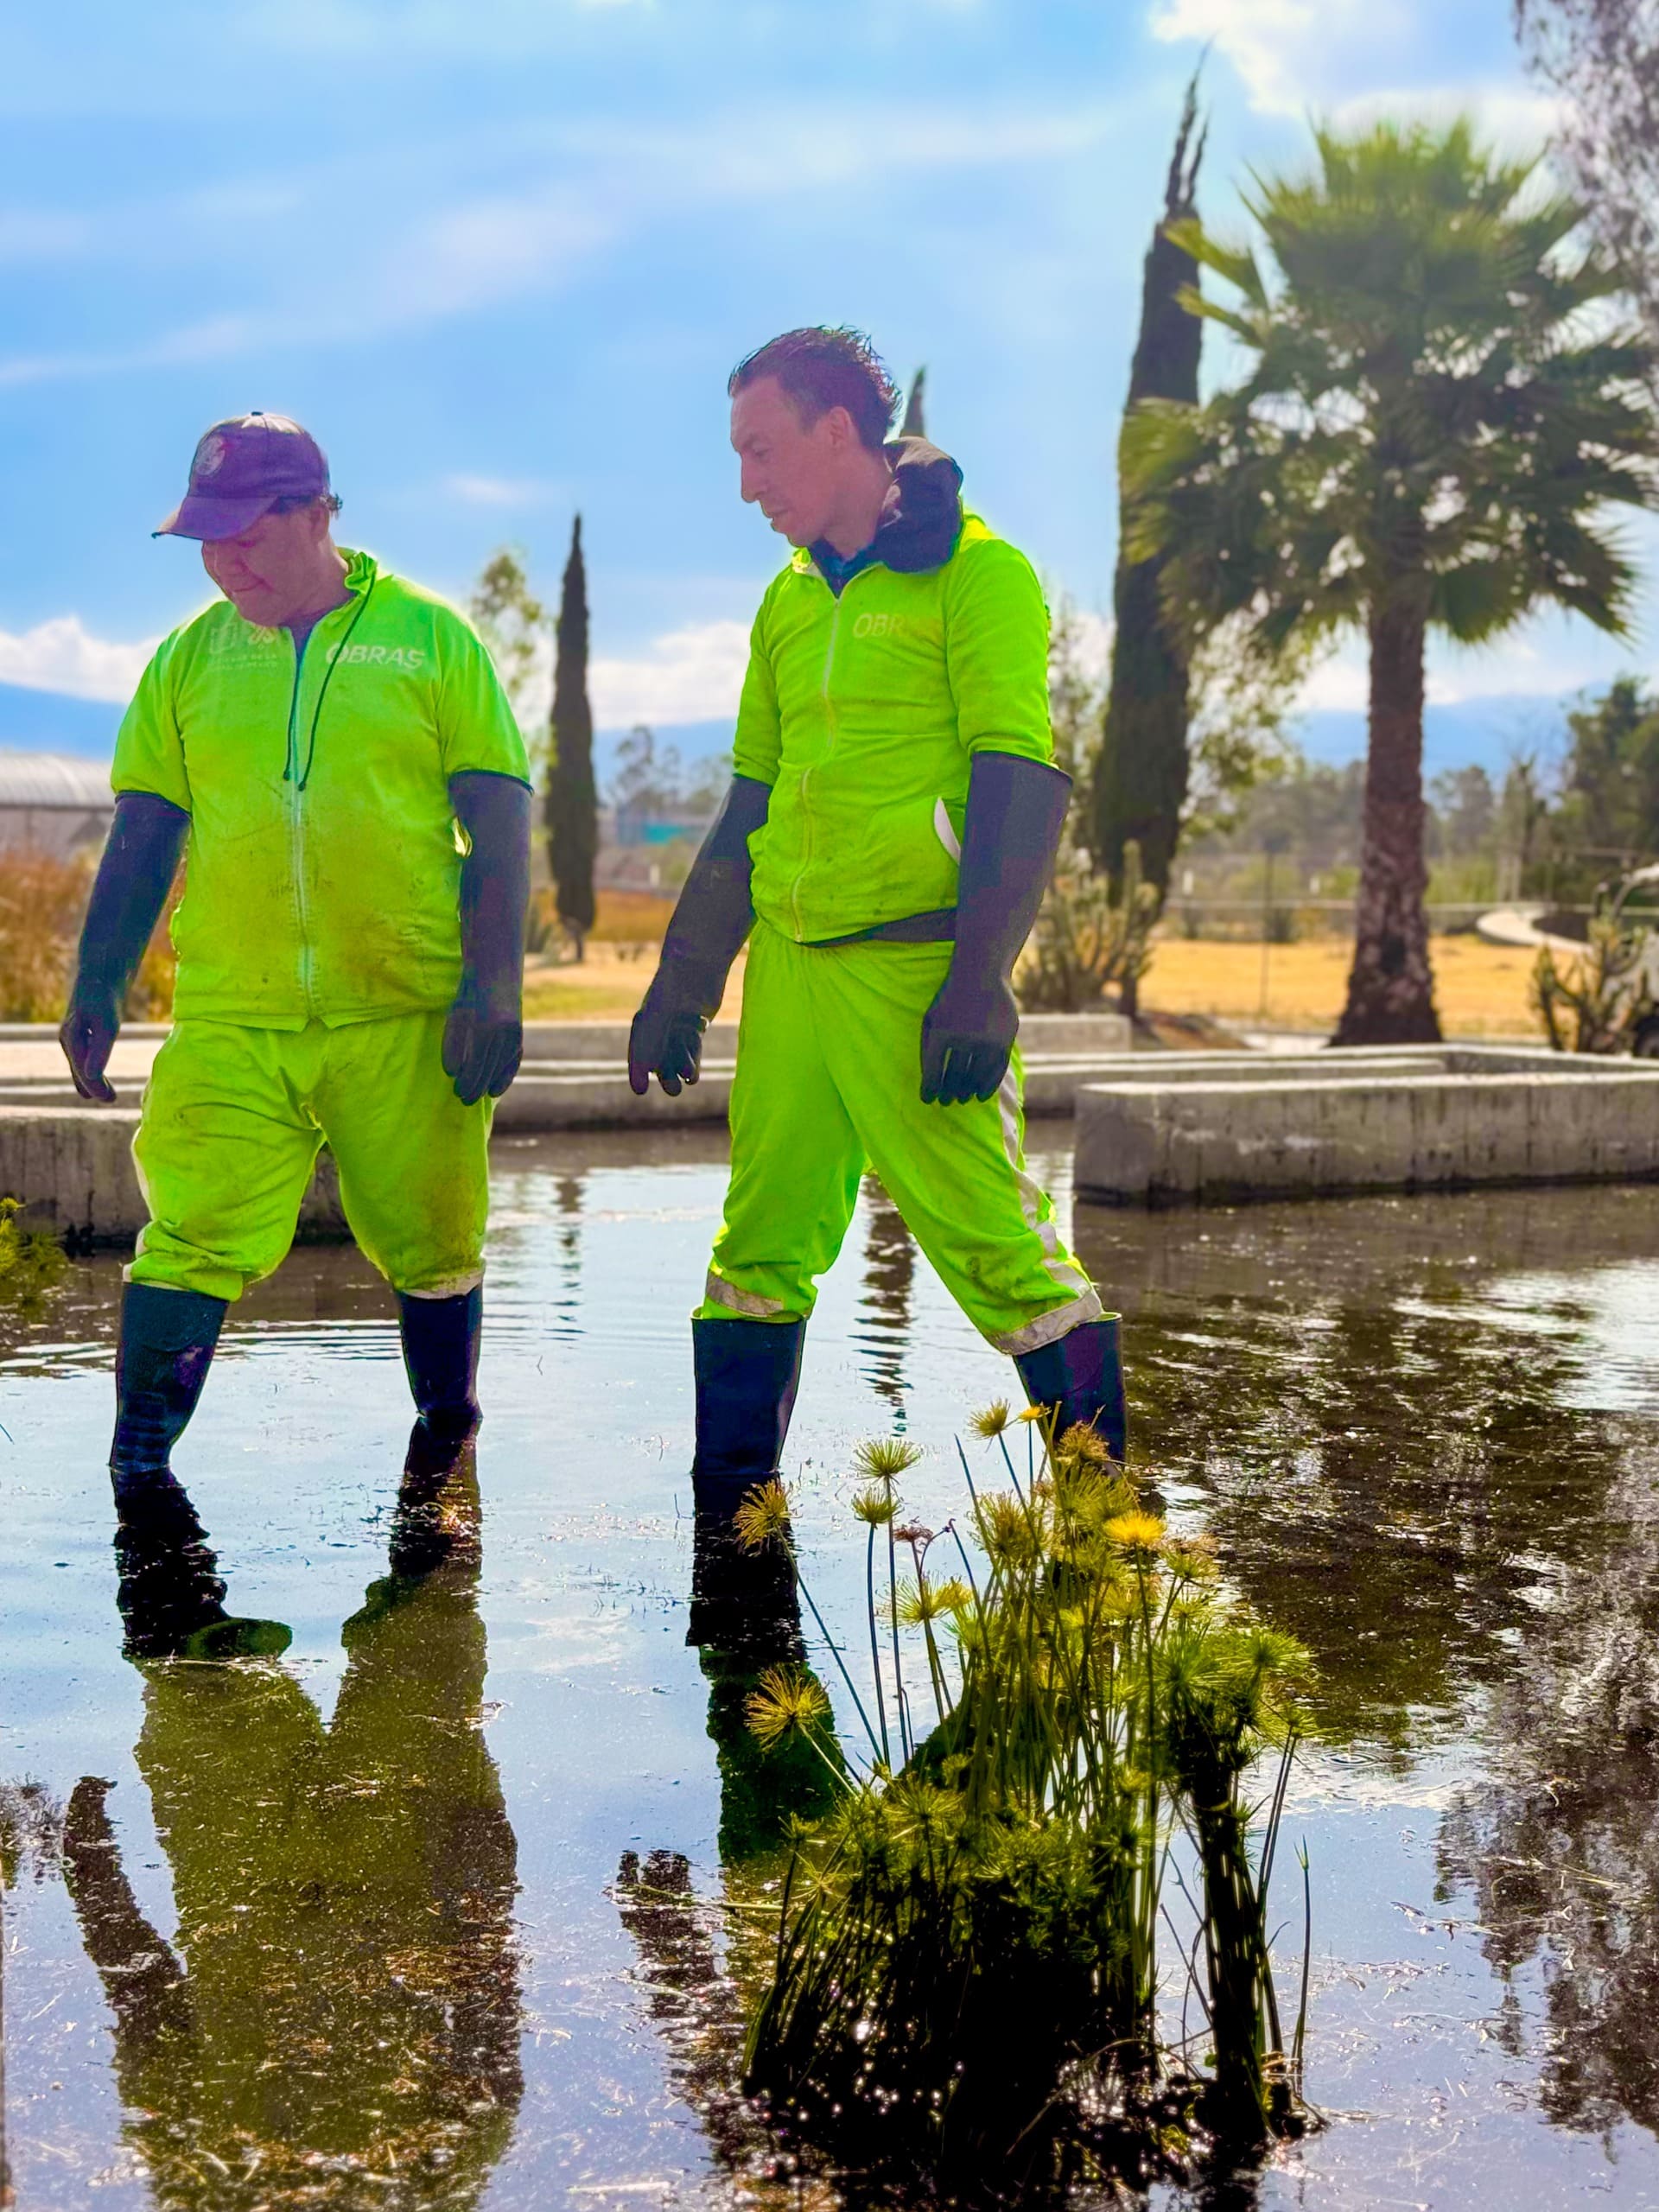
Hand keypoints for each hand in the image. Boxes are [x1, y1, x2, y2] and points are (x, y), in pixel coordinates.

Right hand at [60, 984, 120, 1102]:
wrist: (102, 972)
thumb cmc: (105, 998)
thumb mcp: (108, 1026)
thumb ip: (100, 1052)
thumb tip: (93, 1077)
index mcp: (72, 1040)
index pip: (84, 1072)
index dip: (97, 1088)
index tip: (110, 1099)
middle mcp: (68, 1039)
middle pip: (79, 1070)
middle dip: (93, 1087)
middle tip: (111, 1100)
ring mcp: (72, 1034)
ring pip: (78, 1064)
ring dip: (90, 1080)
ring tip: (106, 1094)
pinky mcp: (81, 1028)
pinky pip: (82, 1054)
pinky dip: (88, 1067)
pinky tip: (95, 1072)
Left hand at [443, 1002, 522, 1105]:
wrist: (495, 979)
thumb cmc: (469, 999)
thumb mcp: (455, 1018)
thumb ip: (453, 1045)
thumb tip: (454, 1073)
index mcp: (482, 1028)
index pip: (473, 1065)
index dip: (465, 1082)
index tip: (457, 1092)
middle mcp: (501, 1034)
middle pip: (487, 1070)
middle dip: (475, 1088)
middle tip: (464, 1100)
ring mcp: (513, 1036)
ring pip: (500, 1069)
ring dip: (487, 1085)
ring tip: (476, 1096)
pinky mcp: (518, 1037)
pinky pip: (512, 1063)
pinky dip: (504, 1078)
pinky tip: (495, 1090)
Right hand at [628, 980, 705, 1097]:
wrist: (697, 965)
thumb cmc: (673, 989)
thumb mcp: (659, 1017)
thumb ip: (651, 1043)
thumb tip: (647, 1072)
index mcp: (644, 1023)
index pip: (638, 1052)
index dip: (637, 1072)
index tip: (639, 1090)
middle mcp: (659, 1027)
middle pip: (659, 1058)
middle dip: (665, 1075)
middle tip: (673, 1089)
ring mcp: (678, 1026)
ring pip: (677, 1056)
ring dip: (681, 1070)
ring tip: (689, 1079)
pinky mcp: (696, 1025)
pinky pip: (692, 1049)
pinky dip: (693, 1061)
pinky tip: (694, 1074)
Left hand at [920, 966, 1017, 1105]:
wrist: (981, 974)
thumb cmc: (950, 1001)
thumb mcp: (931, 1020)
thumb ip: (928, 1050)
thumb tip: (930, 1085)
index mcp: (940, 1031)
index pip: (933, 1070)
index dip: (929, 1088)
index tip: (928, 1099)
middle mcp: (964, 1036)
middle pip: (955, 1076)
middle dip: (949, 1093)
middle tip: (946, 1102)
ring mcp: (987, 1037)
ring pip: (976, 1075)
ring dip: (968, 1091)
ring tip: (962, 1099)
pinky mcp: (1005, 1038)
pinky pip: (996, 1069)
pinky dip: (989, 1085)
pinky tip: (982, 1095)